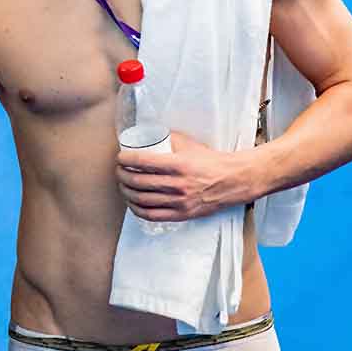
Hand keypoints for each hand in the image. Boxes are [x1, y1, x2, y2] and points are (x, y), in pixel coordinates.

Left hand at [115, 132, 249, 221]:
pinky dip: (137, 210)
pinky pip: (153, 215)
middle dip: (122, 175)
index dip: (125, 159)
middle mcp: (178, 184)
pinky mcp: (182, 214)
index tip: (120, 158)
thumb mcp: (190, 145)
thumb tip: (149, 134)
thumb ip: (169, 138)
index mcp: (178, 164)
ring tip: (123, 185)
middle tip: (119, 170)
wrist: (232, 180)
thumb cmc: (210, 161)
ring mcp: (180, 201)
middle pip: (139, 181)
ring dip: (126, 192)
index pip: (143, 161)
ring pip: (142, 199)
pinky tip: (132, 203)